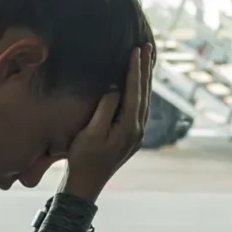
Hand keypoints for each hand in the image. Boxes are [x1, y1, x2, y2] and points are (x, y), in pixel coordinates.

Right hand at [61, 44, 153, 202]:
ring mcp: (135, 135)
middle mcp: (137, 130)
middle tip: (148, 46)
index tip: (136, 50)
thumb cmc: (83, 159)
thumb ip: (105, 109)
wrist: (85, 185)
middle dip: (145, 69)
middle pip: (144, 94)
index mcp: (129, 127)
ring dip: (144, 80)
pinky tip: (137, 86)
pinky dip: (140, 93)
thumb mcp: (91, 133)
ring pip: (144, 101)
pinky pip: (139, 109)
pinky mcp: (129, 138)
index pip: (135, 92)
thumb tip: (115, 89)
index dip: (135, 70)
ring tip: (146, 60)